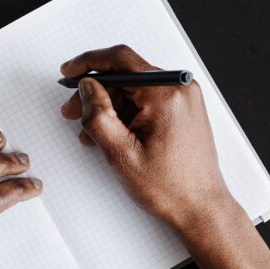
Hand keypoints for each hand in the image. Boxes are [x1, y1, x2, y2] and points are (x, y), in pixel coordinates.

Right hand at [59, 45, 245, 250]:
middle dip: (95, 92)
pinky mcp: (183, 108)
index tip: (68, 72)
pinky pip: (147, 99)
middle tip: (72, 111)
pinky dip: (126, 112)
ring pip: (134, 88)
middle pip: (125, 75)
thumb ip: (97, 115)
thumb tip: (86, 87)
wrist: (201, 208)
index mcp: (166, 94)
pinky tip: (113, 133)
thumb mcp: (120, 153)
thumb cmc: (170, 187)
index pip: (120, 60)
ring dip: (109, 106)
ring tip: (92, 133)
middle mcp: (180, 88)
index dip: (88, 62)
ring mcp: (184, 97)